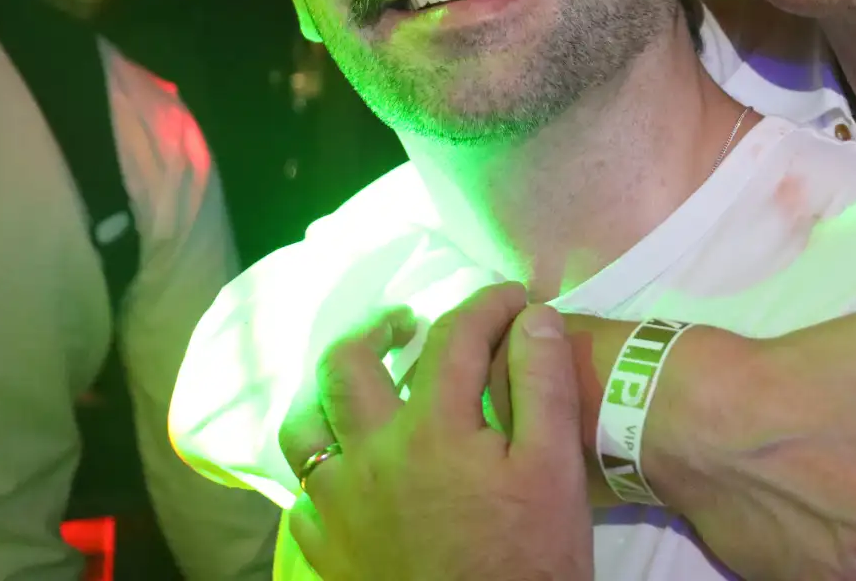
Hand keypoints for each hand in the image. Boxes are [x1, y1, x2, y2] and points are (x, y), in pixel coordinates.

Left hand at [277, 282, 592, 580]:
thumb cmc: (528, 560)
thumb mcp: (554, 470)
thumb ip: (542, 385)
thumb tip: (533, 316)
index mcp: (432, 428)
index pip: (454, 334)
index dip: (487, 304)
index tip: (514, 300)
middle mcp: (370, 456)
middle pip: (345, 365)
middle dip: (377, 327)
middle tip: (408, 324)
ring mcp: (338, 506)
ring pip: (302, 426)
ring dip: (327, 394)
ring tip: (360, 388)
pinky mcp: (326, 551)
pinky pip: (302, 493)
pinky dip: (321, 468)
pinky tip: (349, 470)